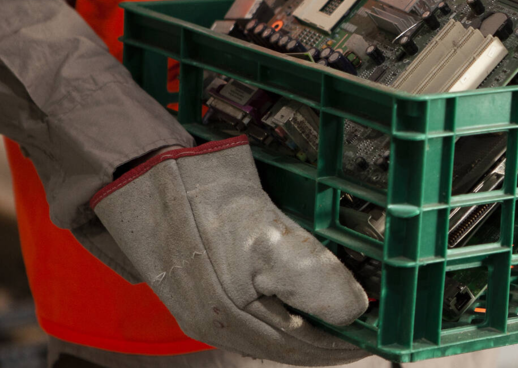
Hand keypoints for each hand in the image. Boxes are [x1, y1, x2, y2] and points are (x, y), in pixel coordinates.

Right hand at [91, 137, 368, 365]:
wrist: (143, 170)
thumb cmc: (199, 200)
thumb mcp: (270, 238)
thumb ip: (315, 280)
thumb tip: (354, 312)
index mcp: (229, 322)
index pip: (303, 347)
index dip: (344, 341)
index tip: (375, 333)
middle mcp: (214, 323)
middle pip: (288, 342)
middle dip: (329, 335)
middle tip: (364, 323)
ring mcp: (203, 306)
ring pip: (272, 328)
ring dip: (309, 321)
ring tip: (340, 309)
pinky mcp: (199, 285)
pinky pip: (253, 310)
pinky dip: (285, 306)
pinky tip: (299, 293)